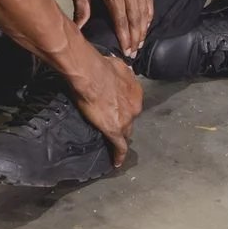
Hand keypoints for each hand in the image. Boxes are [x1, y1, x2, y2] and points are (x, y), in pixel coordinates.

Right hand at [67, 48, 142, 166]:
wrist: (91, 75)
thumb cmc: (101, 67)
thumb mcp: (117, 66)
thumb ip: (121, 73)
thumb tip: (119, 71)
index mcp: (136, 92)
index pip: (132, 105)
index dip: (126, 109)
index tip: (120, 111)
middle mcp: (135, 107)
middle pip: (130, 120)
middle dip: (124, 123)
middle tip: (114, 126)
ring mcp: (126, 120)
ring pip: (126, 133)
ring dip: (122, 138)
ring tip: (116, 146)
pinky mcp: (115, 130)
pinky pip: (119, 147)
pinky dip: (118, 155)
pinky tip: (116, 162)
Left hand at [69, 0, 152, 57]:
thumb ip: (81, 8)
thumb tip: (79, 27)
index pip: (121, 21)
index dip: (125, 38)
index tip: (126, 51)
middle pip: (135, 18)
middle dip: (136, 37)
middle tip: (134, 52)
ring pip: (144, 10)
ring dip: (144, 28)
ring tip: (141, 41)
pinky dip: (149, 12)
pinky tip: (147, 22)